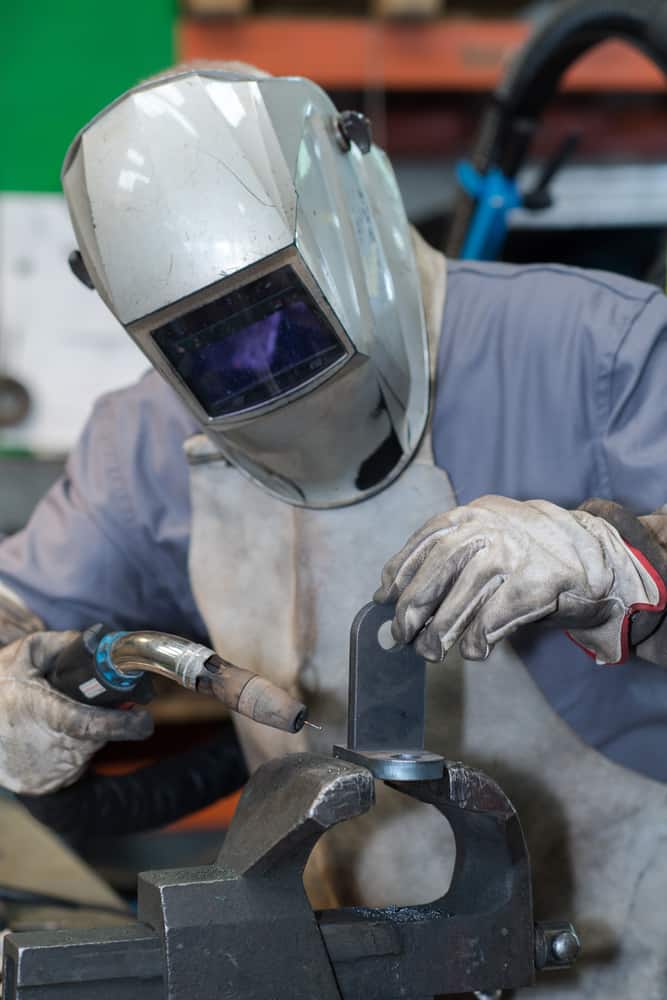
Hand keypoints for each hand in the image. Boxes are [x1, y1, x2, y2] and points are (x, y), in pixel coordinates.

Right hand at [0, 631, 152, 794]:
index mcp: (44, 713)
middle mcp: (49, 746)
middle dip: (105, 720)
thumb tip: (93, 641)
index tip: (144, 720)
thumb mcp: (22, 656)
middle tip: (97, 704)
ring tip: (61, 717)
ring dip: (85, 736)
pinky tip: (51, 738)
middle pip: (96, 736)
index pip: (90, 724)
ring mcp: (46, 770)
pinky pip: (71, 765)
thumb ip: (59, 643)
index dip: (122, 724)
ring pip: (86, 751)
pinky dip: (70, 751)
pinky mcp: (43, 786)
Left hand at [375, 495, 662, 663]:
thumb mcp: (485, 537)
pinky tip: (474, 650)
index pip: (425, 542)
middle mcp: (489, 527)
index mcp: (471, 514)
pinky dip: (478, 639)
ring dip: (441, 630)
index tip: (384, 599)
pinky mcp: (535, 582)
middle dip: (413, 605)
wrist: (590, 556)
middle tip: (401, 634)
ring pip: (462, 597)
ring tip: (431, 651)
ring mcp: (513, 553)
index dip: (399, 573)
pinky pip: (494, 617)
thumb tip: (391, 597)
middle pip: (438, 569)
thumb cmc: (523, 554)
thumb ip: (446, 558)